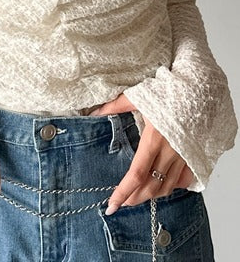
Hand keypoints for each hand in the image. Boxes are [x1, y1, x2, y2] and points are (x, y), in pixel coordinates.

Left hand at [88, 93, 194, 213]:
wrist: (199, 88)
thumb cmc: (169, 91)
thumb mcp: (138, 96)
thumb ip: (115, 106)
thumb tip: (94, 112)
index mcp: (154, 139)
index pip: (136, 174)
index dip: (123, 192)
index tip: (111, 204)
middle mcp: (170, 151)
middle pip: (151, 186)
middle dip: (134, 198)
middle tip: (120, 204)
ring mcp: (184, 155)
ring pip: (168, 186)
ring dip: (151, 196)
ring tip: (137, 197)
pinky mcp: (193, 154)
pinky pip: (184, 178)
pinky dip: (172, 187)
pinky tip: (162, 187)